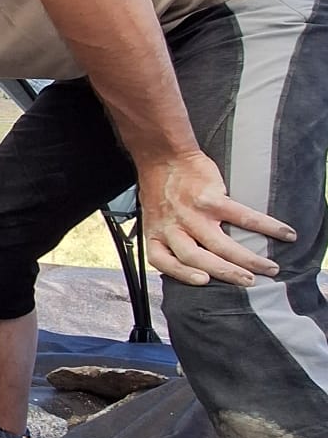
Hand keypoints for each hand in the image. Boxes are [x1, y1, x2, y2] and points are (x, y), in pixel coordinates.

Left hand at [138, 151, 295, 286]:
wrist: (163, 155)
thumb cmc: (160, 188)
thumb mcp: (154, 216)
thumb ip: (167, 237)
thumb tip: (189, 260)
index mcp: (156, 233)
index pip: (163, 261)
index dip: (182, 274)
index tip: (204, 281)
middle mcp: (173, 227)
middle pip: (196, 258)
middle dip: (226, 273)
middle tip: (249, 282)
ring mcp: (192, 213)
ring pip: (218, 244)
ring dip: (246, 259)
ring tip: (268, 268)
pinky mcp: (211, 197)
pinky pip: (242, 216)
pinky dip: (264, 226)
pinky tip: (283, 233)